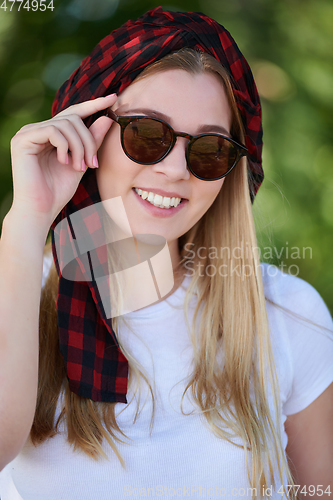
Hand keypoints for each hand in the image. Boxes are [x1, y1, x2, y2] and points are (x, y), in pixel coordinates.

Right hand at [9, 94, 116, 228]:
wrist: (41, 210)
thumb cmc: (58, 191)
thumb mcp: (82, 162)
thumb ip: (92, 141)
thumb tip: (107, 118)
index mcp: (49, 134)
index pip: (73, 113)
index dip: (93, 105)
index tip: (114, 98)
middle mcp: (37, 130)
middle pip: (72, 118)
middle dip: (88, 139)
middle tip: (93, 163)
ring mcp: (27, 133)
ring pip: (65, 124)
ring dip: (79, 146)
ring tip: (80, 167)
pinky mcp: (22, 140)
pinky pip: (52, 130)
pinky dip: (64, 146)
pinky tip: (64, 162)